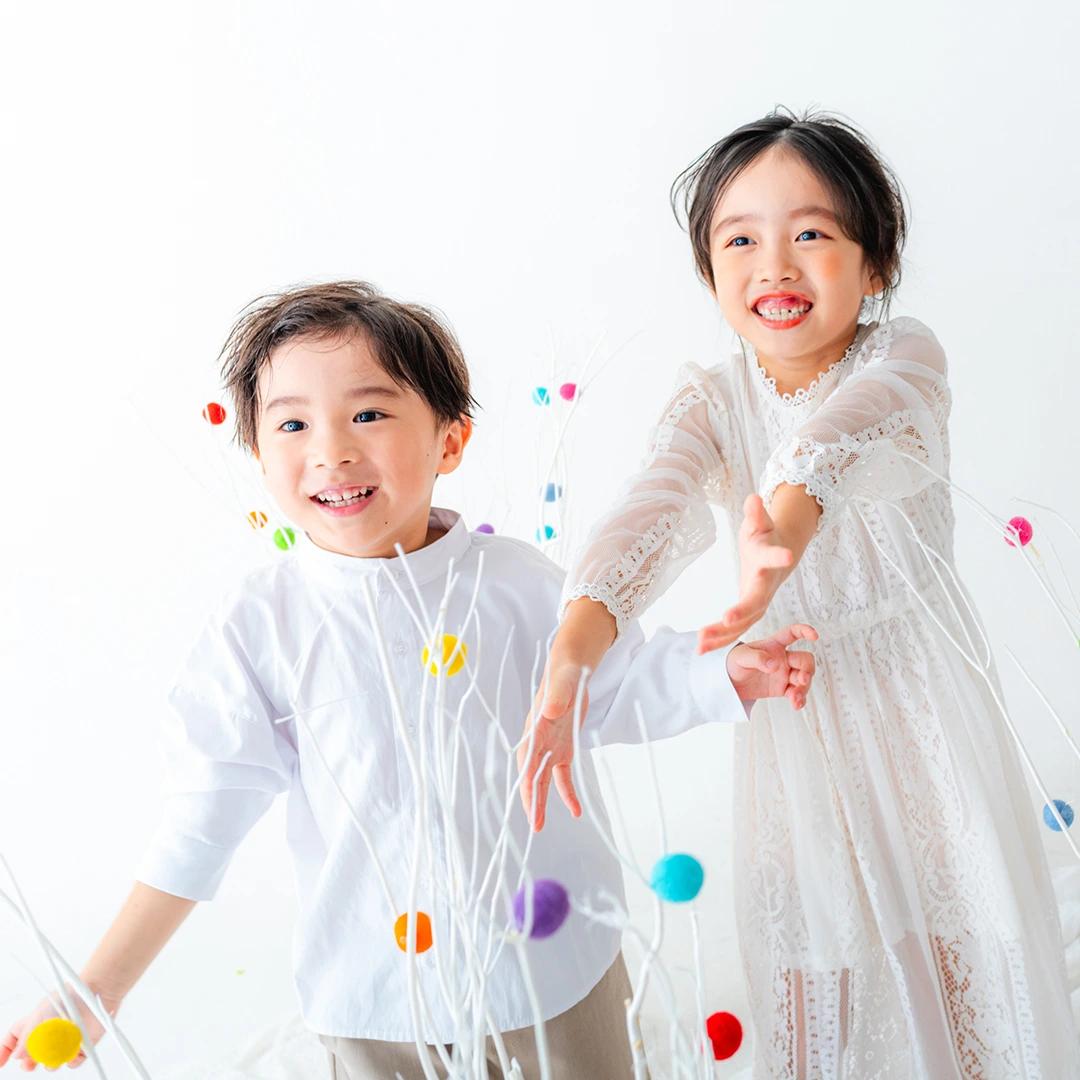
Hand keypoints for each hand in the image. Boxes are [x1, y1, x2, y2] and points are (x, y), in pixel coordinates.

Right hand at [0, 990, 109, 1070]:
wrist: (94, 993)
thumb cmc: (67, 996)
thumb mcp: (40, 1016)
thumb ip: (28, 1038)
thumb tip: (17, 1056)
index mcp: (35, 1023)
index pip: (14, 1039)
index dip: (5, 1051)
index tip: (0, 1064)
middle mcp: (49, 1033)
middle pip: (32, 1055)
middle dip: (28, 1063)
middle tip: (30, 1065)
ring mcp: (65, 1039)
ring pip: (51, 1061)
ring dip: (51, 1061)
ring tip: (56, 1051)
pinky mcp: (81, 1044)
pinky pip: (72, 1061)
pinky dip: (71, 1059)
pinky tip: (73, 1050)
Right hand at [517, 598, 617, 832]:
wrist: (570, 672)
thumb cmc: (563, 675)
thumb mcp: (563, 684)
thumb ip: (557, 697)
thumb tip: (552, 710)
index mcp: (534, 727)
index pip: (527, 757)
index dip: (527, 778)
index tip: (529, 797)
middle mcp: (538, 741)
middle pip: (531, 775)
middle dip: (531, 799)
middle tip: (533, 824)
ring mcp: (549, 747)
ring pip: (543, 780)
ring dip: (542, 802)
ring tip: (539, 826)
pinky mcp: (562, 749)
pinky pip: (563, 776)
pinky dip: (567, 793)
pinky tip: (575, 810)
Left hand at [699, 493, 794, 652]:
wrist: (778, 554)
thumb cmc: (765, 536)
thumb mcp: (761, 522)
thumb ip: (757, 513)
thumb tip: (753, 498)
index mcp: (770, 561)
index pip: (773, 559)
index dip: (778, 557)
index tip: (786, 557)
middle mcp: (767, 586)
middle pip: (756, 600)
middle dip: (742, 610)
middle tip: (727, 618)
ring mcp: (760, 602)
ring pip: (744, 622)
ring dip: (723, 634)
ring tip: (700, 644)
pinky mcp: (750, 612)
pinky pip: (735, 629)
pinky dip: (718, 640)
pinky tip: (699, 649)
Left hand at [726, 624, 817, 709]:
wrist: (728, 682)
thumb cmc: (733, 662)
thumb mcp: (741, 657)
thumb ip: (757, 658)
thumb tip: (775, 665)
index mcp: (774, 645)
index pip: (792, 633)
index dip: (804, 631)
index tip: (815, 636)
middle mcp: (783, 658)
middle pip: (804, 660)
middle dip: (808, 670)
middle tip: (803, 680)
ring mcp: (783, 674)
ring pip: (803, 679)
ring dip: (803, 688)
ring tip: (795, 698)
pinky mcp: (781, 688)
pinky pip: (796, 693)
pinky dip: (799, 699)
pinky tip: (796, 705)